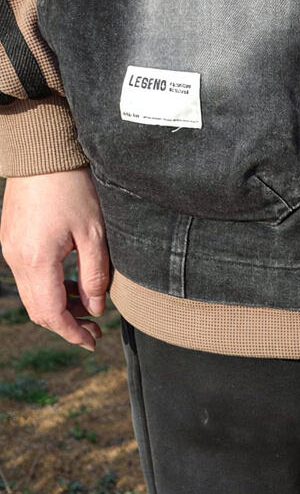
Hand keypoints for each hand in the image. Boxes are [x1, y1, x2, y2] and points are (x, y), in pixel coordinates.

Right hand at [1, 167, 108, 349]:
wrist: (41, 150)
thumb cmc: (72, 188)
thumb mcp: (94, 235)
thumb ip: (95, 277)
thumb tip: (96, 309)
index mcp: (36, 260)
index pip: (51, 314)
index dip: (72, 333)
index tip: (93, 342)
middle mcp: (16, 258)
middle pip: (38, 310)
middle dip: (66, 325)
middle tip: (95, 329)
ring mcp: (9, 248)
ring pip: (31, 295)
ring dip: (58, 307)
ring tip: (88, 308)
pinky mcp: (10, 239)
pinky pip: (28, 276)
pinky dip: (48, 288)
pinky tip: (71, 284)